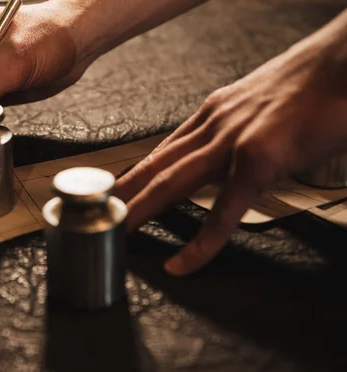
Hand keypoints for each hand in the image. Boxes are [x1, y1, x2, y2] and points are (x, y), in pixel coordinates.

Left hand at [116, 10, 346, 275]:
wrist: (345, 61)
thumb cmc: (310, 84)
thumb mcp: (257, 103)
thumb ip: (235, 128)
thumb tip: (228, 152)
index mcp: (212, 114)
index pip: (162, 149)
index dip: (134, 173)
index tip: (114, 191)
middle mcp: (213, 125)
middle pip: (155, 165)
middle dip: (124, 193)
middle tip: (97, 215)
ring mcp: (232, 142)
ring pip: (172, 183)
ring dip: (140, 210)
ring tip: (116, 232)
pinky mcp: (258, 161)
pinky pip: (223, 211)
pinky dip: (200, 242)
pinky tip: (182, 262)